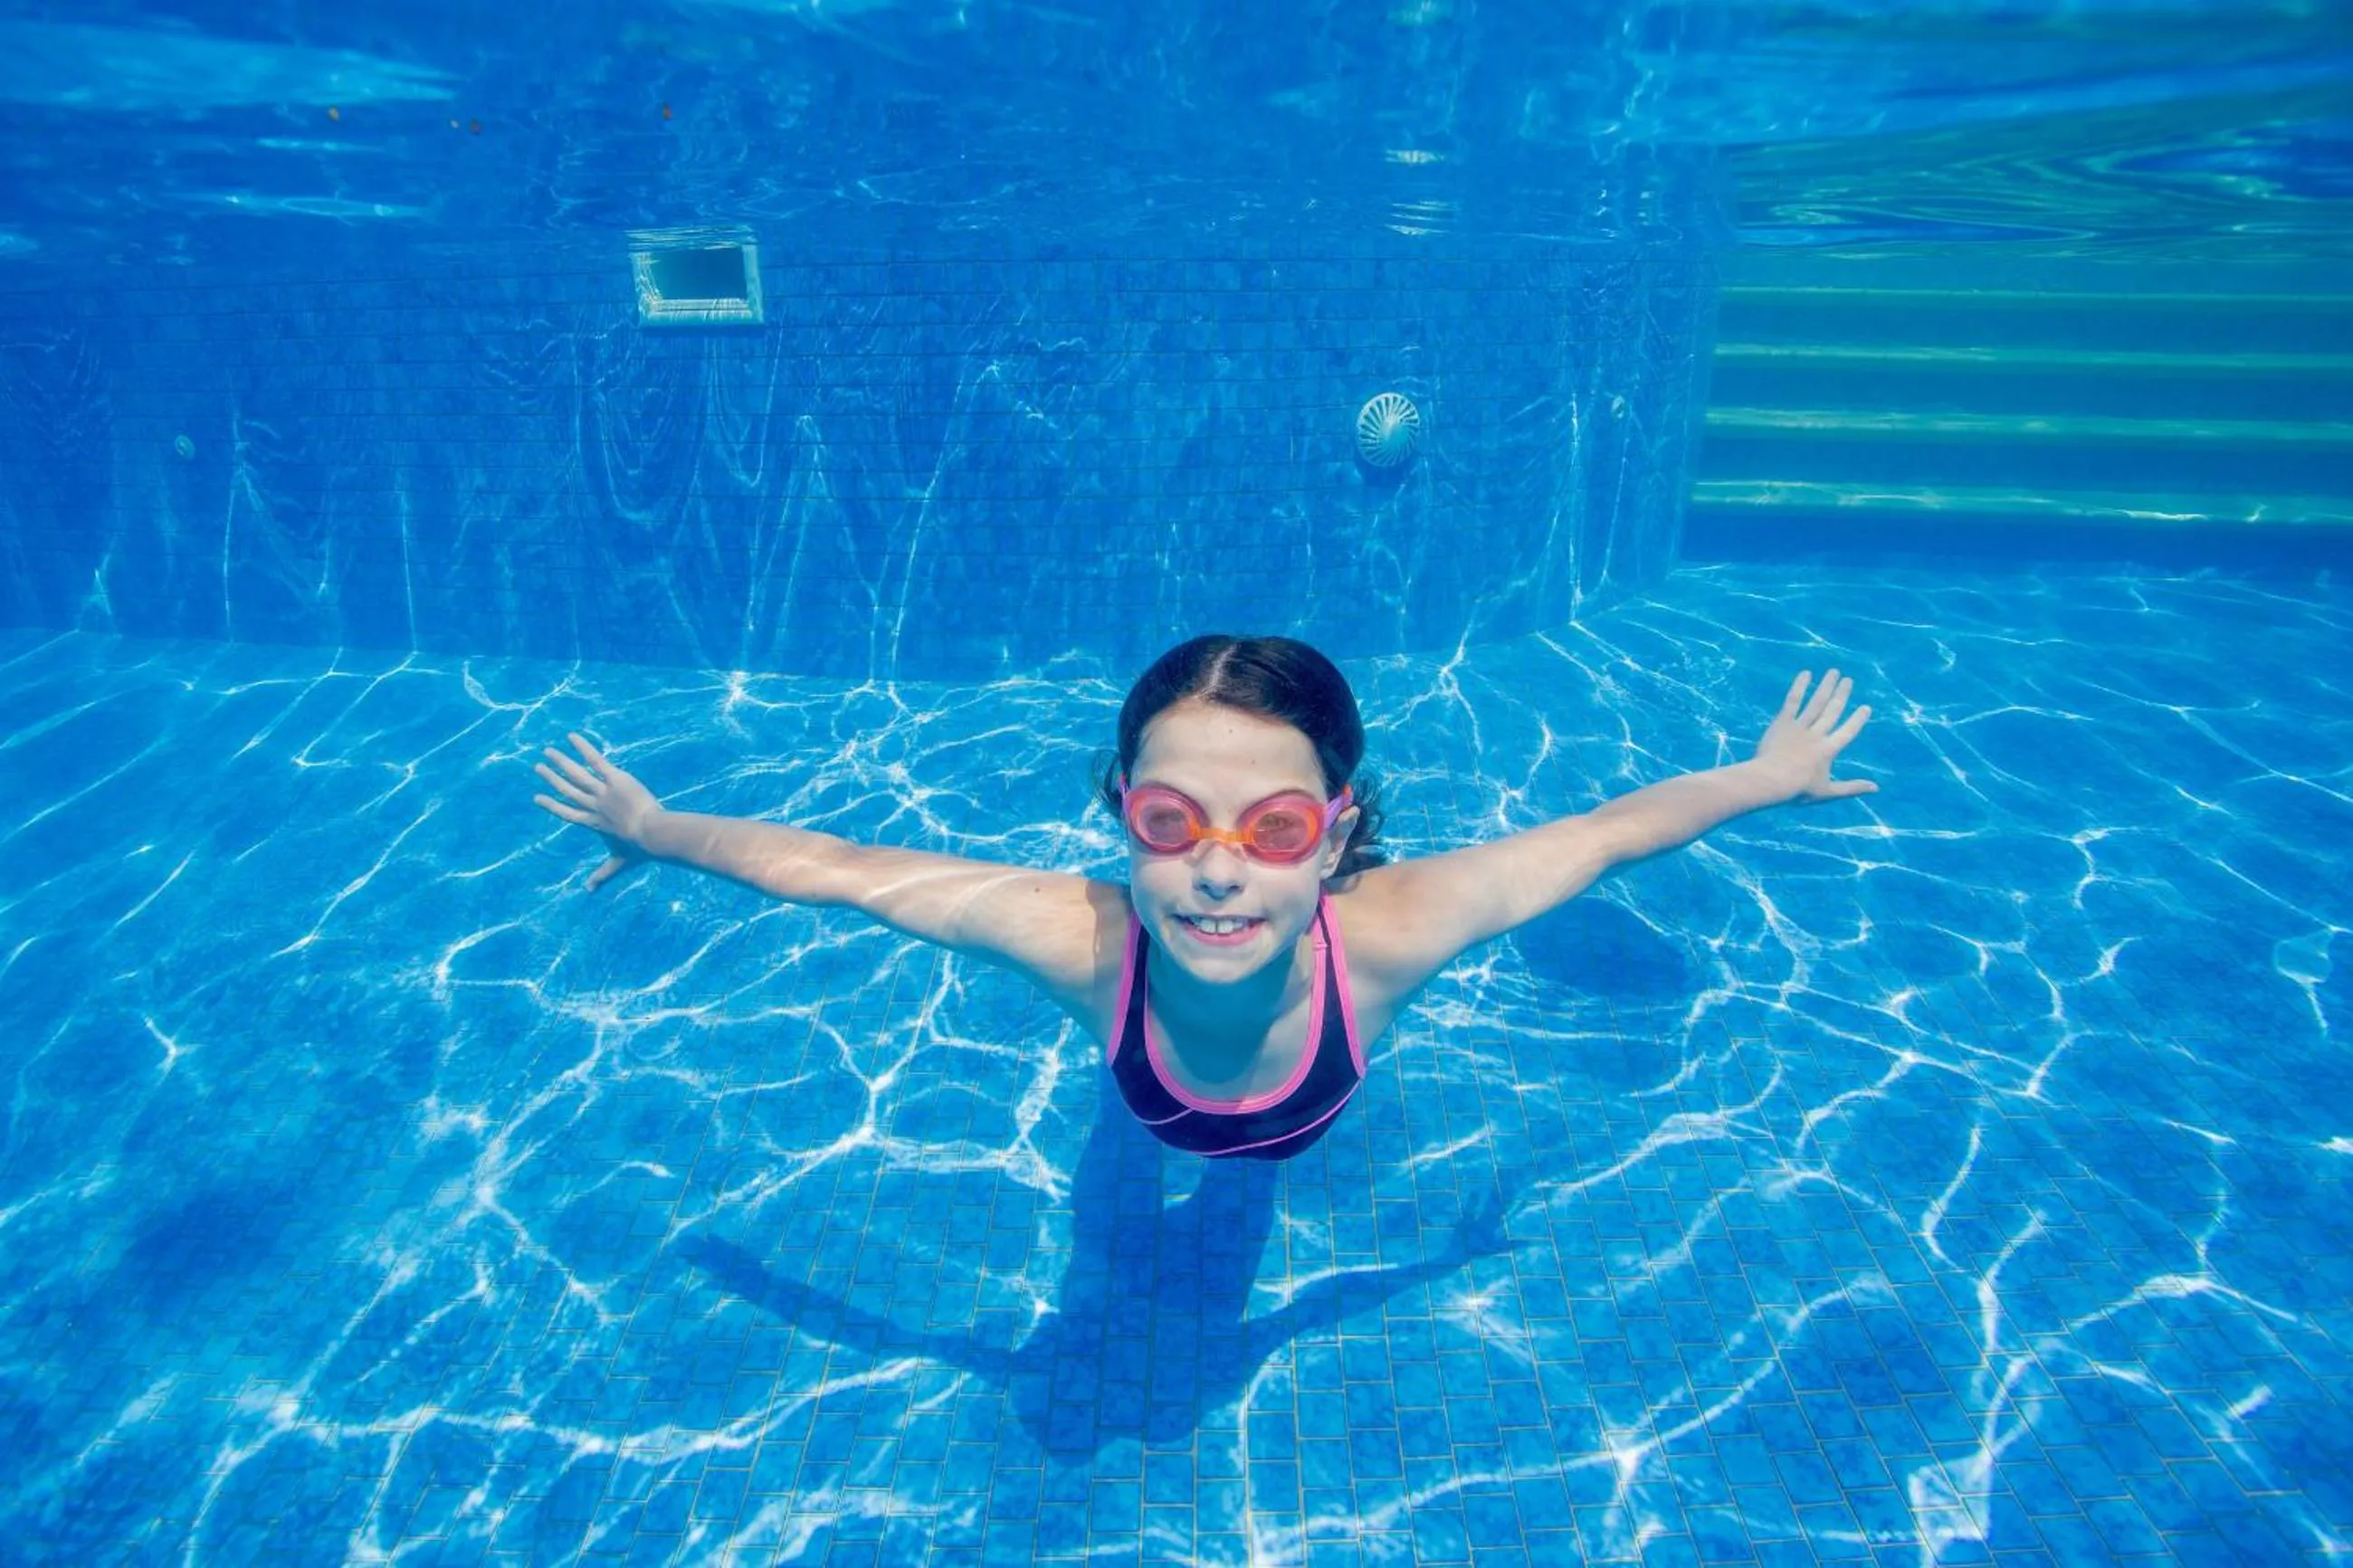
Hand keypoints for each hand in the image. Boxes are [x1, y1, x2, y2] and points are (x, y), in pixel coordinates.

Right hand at [534, 733, 662, 890]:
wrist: (652, 833)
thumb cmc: (639, 849)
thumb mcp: (618, 863)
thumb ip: (603, 875)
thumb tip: (589, 891)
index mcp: (593, 823)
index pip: (568, 813)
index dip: (552, 805)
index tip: (537, 798)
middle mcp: (593, 806)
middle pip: (567, 790)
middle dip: (552, 778)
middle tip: (538, 767)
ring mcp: (602, 791)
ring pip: (576, 774)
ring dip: (561, 762)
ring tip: (548, 751)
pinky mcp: (614, 778)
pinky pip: (595, 760)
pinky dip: (583, 748)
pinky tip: (572, 737)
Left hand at [1752, 669, 1877, 804]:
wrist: (1771, 780)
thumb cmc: (1798, 789)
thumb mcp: (1828, 792)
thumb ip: (1852, 788)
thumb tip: (1876, 788)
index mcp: (1829, 749)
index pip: (1848, 731)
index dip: (1858, 719)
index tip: (1866, 707)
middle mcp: (1817, 734)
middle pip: (1833, 710)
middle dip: (1842, 694)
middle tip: (1848, 679)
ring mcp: (1800, 726)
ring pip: (1816, 702)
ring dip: (1826, 686)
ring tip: (1834, 672)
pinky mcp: (1782, 722)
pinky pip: (1793, 701)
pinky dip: (1800, 687)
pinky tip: (1806, 674)